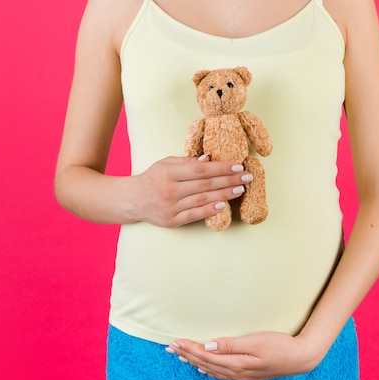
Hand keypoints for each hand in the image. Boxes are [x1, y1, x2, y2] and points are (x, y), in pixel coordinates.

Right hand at [132, 155, 251, 226]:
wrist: (131, 200)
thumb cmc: (152, 179)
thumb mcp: (165, 164)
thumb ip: (186, 162)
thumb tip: (209, 159)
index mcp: (169, 173)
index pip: (201, 169)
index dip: (222, 168)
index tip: (238, 166)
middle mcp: (170, 190)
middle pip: (205, 184)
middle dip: (229, 180)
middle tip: (247, 177)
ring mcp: (170, 207)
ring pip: (203, 200)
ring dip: (224, 194)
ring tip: (240, 189)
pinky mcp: (171, 221)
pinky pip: (194, 215)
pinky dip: (209, 210)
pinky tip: (222, 205)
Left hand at [166, 332, 323, 379]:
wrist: (300, 358)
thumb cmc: (280, 345)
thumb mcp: (255, 341)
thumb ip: (231, 344)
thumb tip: (209, 346)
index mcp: (236, 363)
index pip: (206, 356)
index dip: (189, 348)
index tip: (175, 341)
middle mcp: (236, 372)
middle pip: (205, 364)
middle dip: (186, 355)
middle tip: (170, 347)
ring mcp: (242, 375)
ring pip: (211, 370)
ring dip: (194, 362)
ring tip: (180, 356)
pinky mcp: (248, 375)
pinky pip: (221, 374)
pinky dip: (208, 370)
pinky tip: (204, 368)